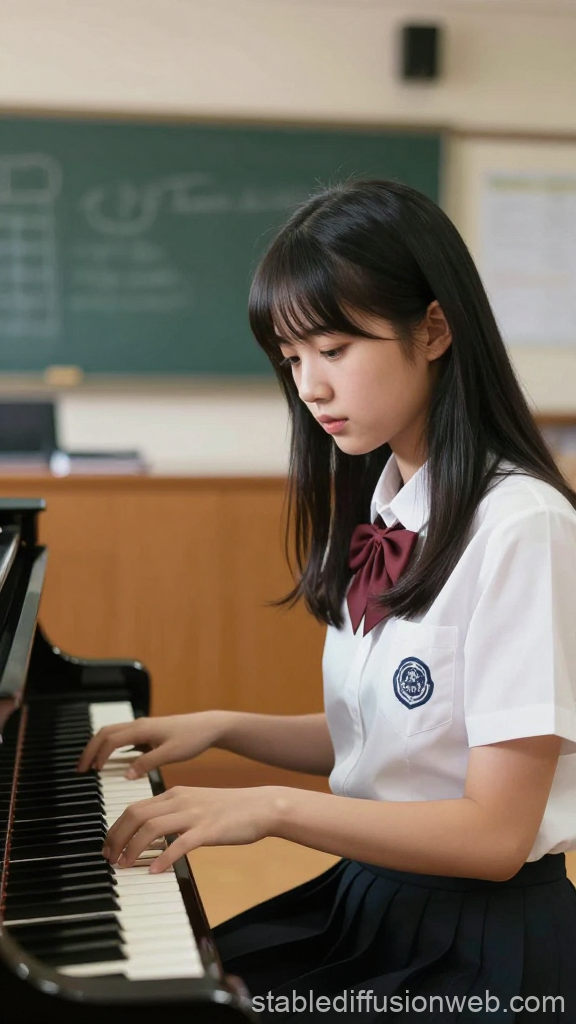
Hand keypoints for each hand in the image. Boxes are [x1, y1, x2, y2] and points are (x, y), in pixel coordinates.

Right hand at [76, 711, 227, 776]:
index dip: (97, 755)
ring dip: (98, 747)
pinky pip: (122, 737)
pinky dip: (110, 747)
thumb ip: (147, 763)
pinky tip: (111, 761)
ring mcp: (143, 728)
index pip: (110, 740)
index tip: (90, 773)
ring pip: (112, 733)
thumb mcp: (171, 754)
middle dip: (90, 750)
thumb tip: (125, 775)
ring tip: (90, 766)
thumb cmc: (193, 738)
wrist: (209, 727)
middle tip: (79, 769)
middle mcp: (139, 725)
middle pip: (105, 733)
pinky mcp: (148, 733)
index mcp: (142, 729)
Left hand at [102, 785, 282, 871]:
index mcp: (175, 794)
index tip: (109, 847)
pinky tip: (155, 872)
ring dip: (133, 848)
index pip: (134, 807)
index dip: (116, 828)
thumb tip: (151, 834)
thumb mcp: (196, 805)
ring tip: (125, 866)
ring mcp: (194, 814)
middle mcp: (180, 800)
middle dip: (116, 838)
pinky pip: (180, 844)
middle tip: (110, 859)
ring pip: (152, 828)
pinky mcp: (209, 830)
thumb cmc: (229, 810)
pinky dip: (163, 858)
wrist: (262, 806)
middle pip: (136, 815)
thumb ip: (174, 815)